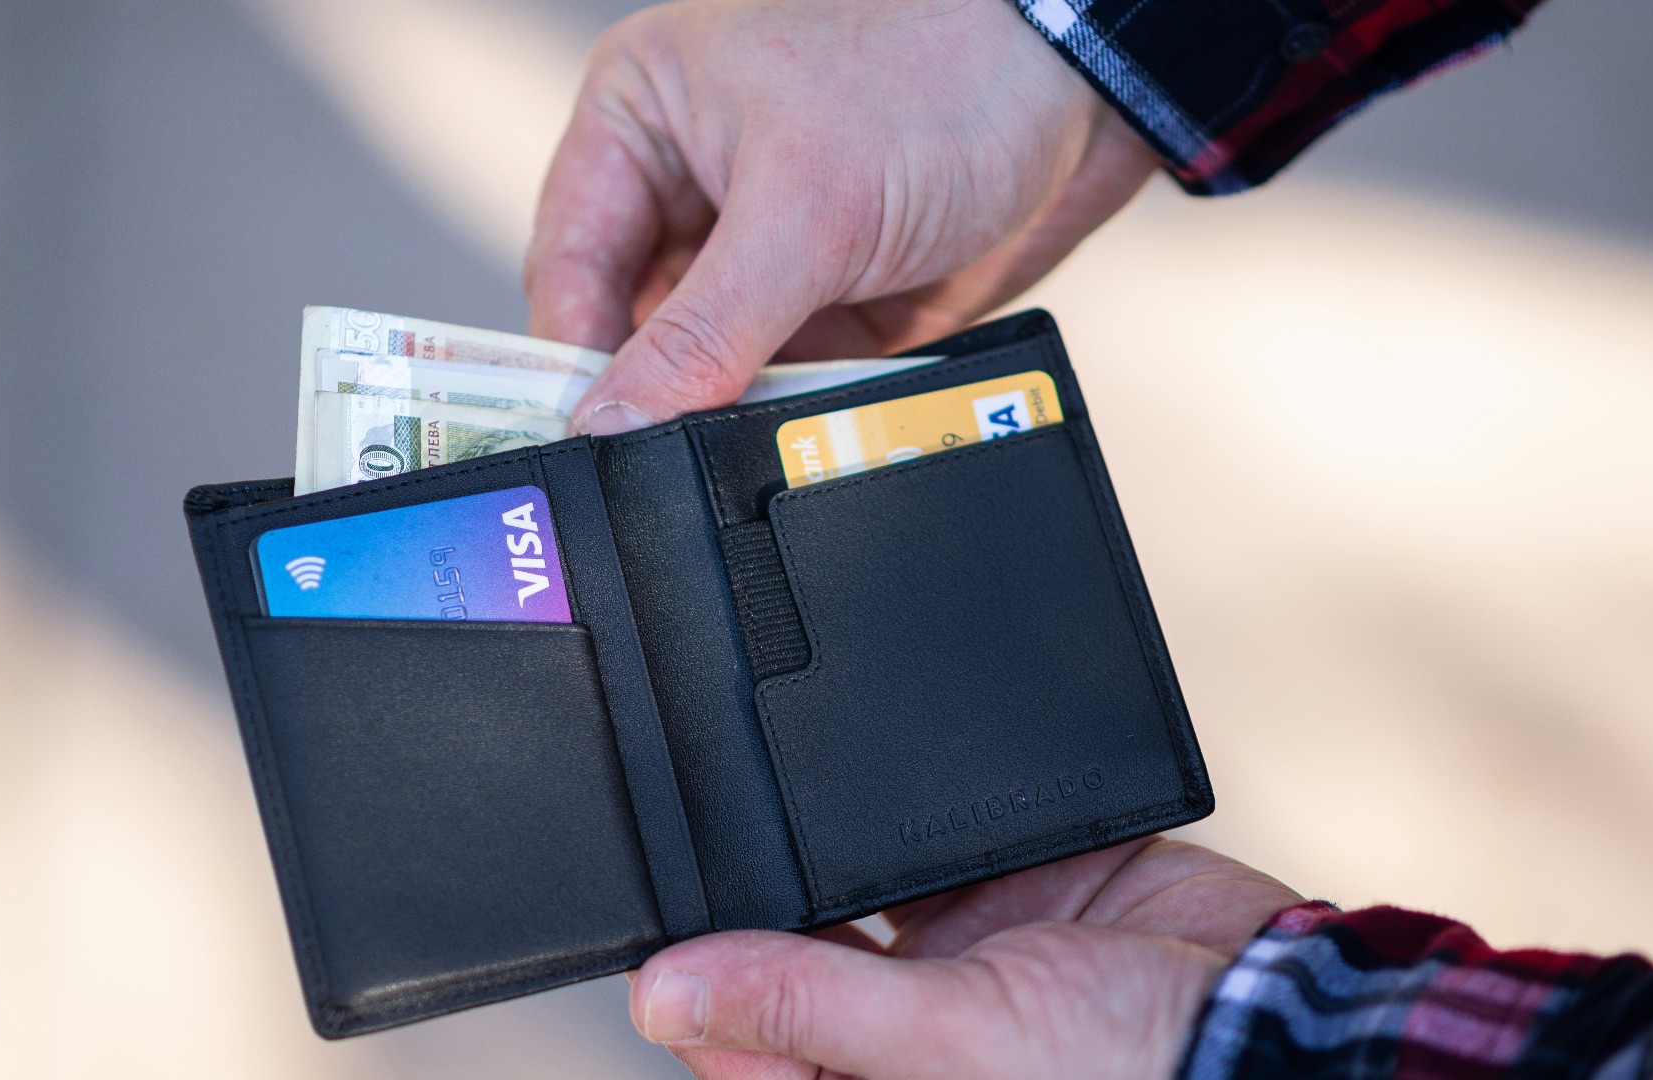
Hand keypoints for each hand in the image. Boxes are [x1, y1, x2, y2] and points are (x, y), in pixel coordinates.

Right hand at [525, 0, 1158, 433]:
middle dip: (658, 391)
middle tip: (669, 457)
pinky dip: (794, 409)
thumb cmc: (941, 78)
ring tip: (751, 434)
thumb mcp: (801, 213)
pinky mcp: (824, 301)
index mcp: (642, 119)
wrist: (1085, 96)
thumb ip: (702, 333)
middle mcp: (689, 184)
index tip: (588, 442)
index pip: (567, 265)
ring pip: (707, 366)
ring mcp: (759, 250)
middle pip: (631, 326)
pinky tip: (810, 425)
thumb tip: (614, 423)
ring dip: (732, 406)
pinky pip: (781, 381)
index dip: (573, 359)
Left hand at [629, 837, 1301, 1079]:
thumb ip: (806, 1006)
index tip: (649, 914)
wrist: (1272, 1009)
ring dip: (829, 835)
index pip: (742, 1036)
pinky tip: (881, 755)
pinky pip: (938, 827)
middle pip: (792, 941)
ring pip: (858, 874)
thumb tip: (666, 998)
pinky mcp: (1012, 878)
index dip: (693, 983)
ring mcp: (959, 942)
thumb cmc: (1129, 1074)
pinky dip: (912, 795)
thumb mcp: (945, 1045)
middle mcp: (904, 1019)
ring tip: (775, 775)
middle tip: (702, 814)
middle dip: (758, 892)